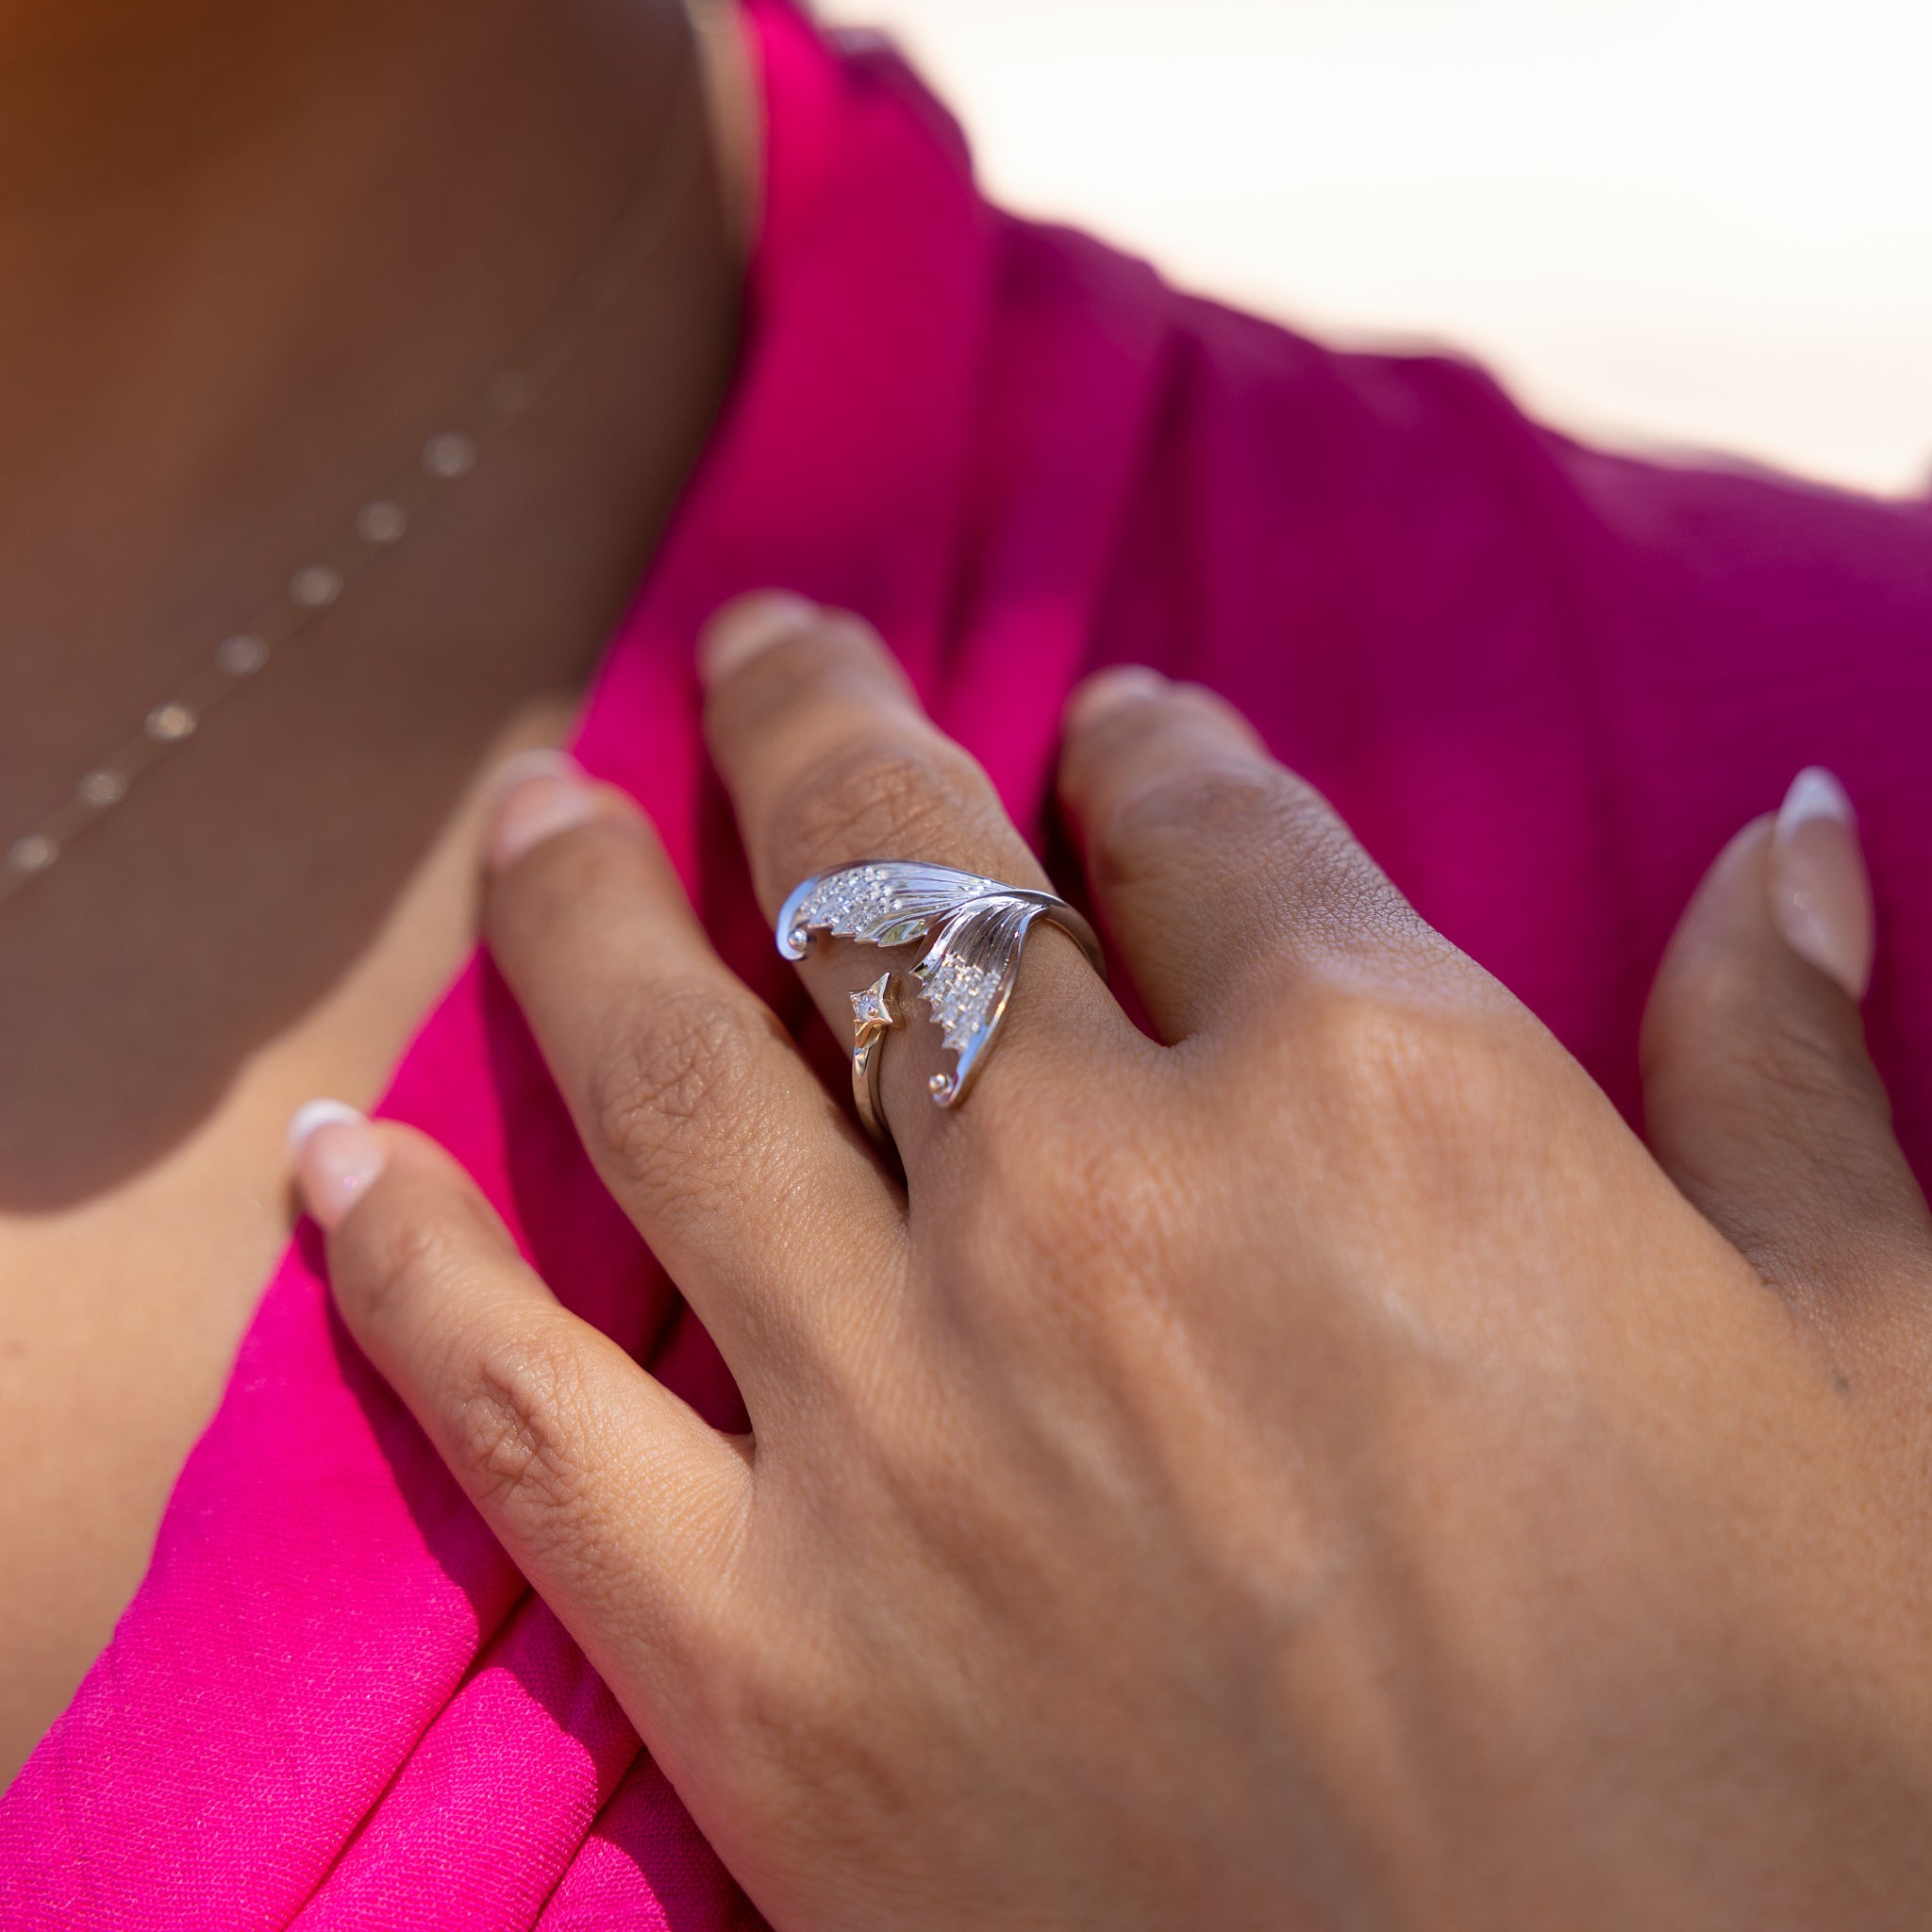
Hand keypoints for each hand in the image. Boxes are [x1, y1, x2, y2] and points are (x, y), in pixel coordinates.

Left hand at [298, 596, 1931, 1929]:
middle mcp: (1105, 1212)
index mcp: (1387, 1099)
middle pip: (906, 885)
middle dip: (822, 729)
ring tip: (530, 809)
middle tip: (760, 646)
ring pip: (675, 1077)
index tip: (1116, 726)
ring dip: (586, 912)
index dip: (1158, 752)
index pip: (1210, 829)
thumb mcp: (1875, 1376)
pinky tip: (334, 1160)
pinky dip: (410, 1267)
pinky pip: (521, 1414)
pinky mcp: (776, 1663)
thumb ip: (1790, 1075)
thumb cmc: (1815, 1758)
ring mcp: (906, 1431)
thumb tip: (1797, 828)